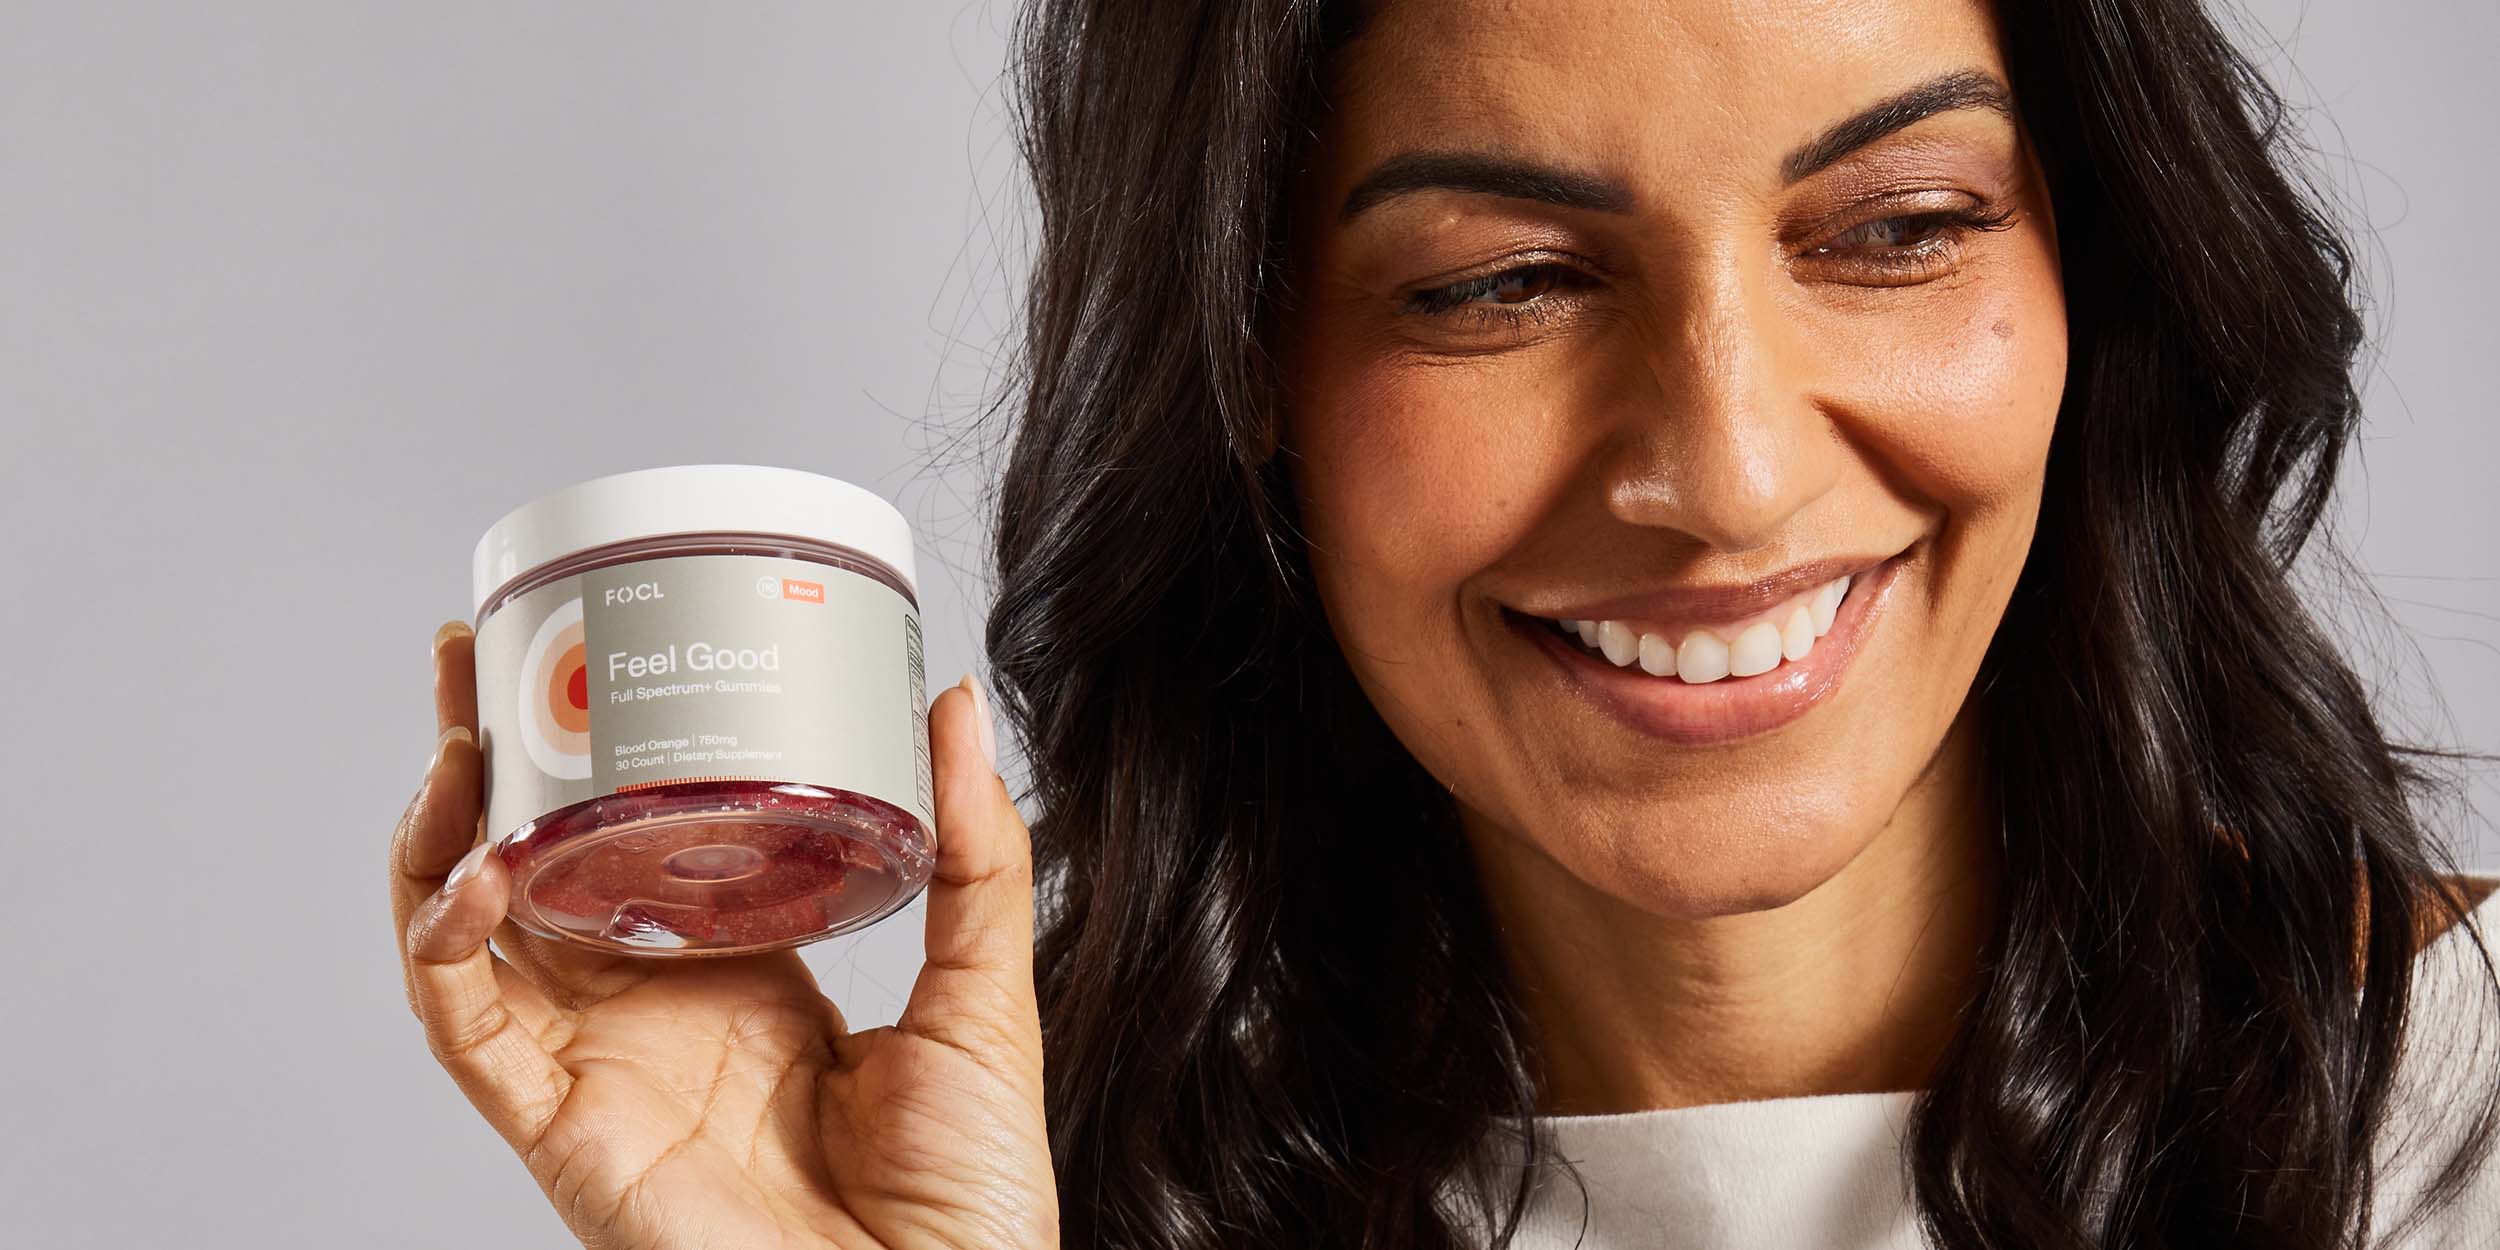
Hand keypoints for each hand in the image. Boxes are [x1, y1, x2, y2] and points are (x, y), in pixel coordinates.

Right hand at [391, 621, 1054, 1249]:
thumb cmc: (967, 1190)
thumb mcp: (982, 993)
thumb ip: (976, 856)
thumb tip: (953, 710)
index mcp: (743, 973)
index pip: (642, 845)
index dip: (604, 764)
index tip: (596, 664)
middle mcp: (653, 1010)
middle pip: (539, 864)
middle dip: (493, 762)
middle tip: (476, 657)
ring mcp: (598, 1064)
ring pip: (473, 931)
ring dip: (444, 830)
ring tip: (458, 739)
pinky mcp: (562, 1123)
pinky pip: (467, 1025)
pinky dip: (444, 945)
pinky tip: (469, 872)